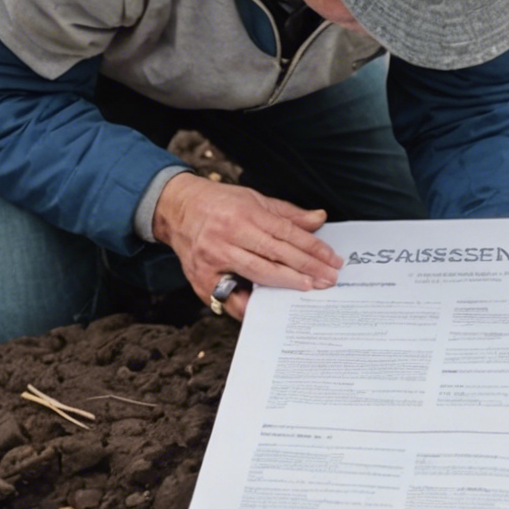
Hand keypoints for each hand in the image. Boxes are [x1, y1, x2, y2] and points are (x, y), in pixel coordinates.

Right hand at [153, 173, 342, 319]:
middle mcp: (229, 235)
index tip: (332, 260)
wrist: (177, 209)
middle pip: (275, 255)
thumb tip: (319, 219)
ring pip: (256, 274)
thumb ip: (287, 214)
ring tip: (307, 289)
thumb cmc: (219, 205)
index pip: (286, 233)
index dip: (312, 248)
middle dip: (306, 269)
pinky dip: (250, 305)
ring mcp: (214, 257)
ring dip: (285, 284)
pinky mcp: (202, 277)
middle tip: (328, 280)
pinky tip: (270, 308)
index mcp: (244, 213)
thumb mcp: (254, 200)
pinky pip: (230, 297)